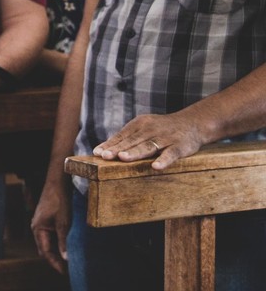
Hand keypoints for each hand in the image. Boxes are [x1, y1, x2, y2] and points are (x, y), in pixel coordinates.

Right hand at [31, 177, 70, 274]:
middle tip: (68, 270)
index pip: (45, 252)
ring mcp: (41, 223)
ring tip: (69, 260)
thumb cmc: (60, 201)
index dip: (54, 263)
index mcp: (37, 229)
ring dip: (57, 251)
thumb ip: (63, 241)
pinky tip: (67, 246)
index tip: (64, 273)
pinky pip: (51, 236)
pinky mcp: (47, 220)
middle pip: (44, 249)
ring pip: (48, 243)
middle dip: (54, 260)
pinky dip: (58, 243)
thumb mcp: (64, 222)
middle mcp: (37, 227)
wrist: (57, 182)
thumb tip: (66, 259)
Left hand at [92, 112, 206, 169]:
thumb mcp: (144, 128)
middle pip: (132, 141)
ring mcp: (165, 138)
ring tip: (122, 158)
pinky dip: (163, 160)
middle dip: (117, 149)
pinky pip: (170, 154)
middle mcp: (151, 129)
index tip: (97, 153)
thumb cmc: (162, 129)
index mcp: (140, 124)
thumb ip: (128, 138)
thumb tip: (106, 149)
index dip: (110, 144)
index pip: (122, 135)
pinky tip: (155, 167)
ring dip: (135, 152)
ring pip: (148, 146)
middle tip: (104, 156)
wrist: (193, 123)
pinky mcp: (180, 146)